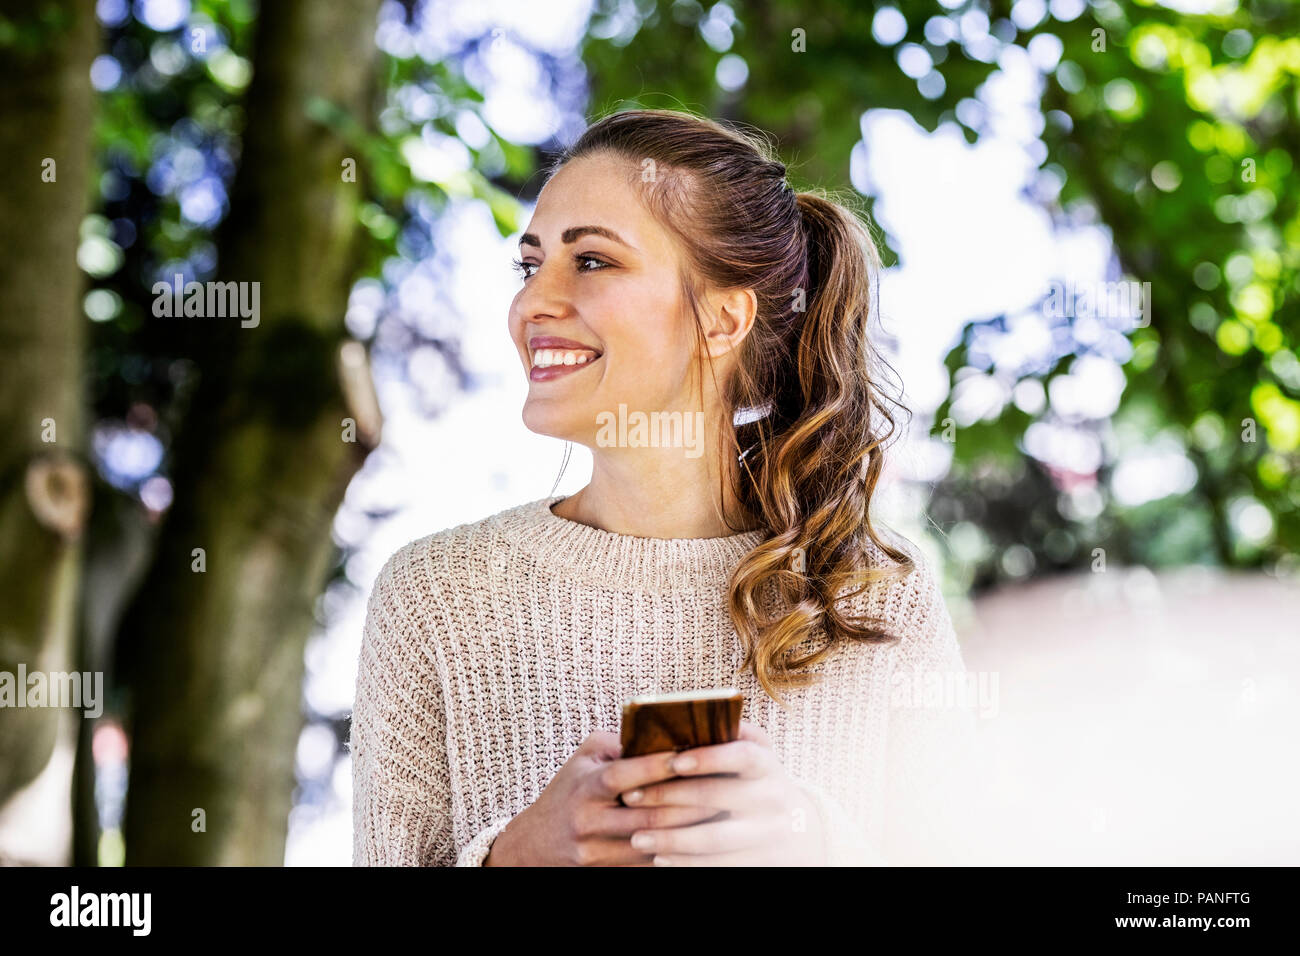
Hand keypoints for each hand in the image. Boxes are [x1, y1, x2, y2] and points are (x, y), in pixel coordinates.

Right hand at [484, 731, 722, 865]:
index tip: (694, 755)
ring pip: (653, 844)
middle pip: (648, 815)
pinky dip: (675, 853)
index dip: (660, 765)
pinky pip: (646, 865)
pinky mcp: (604, 871)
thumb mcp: (584, 759)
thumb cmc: (568, 791)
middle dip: (689, 804)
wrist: (533, 844)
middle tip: (725, 791)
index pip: (627, 774)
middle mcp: (589, 819)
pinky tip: (699, 841)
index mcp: (587, 785)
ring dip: (690, 832)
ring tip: (721, 817)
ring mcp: (596, 851)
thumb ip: (618, 744)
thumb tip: (661, 732)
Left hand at [617, 720, 827, 865]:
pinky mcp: (762, 860)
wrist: (796, 826)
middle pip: (717, 796)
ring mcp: (769, 832)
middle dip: (668, 796)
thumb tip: (677, 722)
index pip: (742, 755)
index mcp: (768, 764)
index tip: (673, 760)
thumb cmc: (754, 780)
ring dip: (671, 838)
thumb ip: (724, 737)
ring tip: (637, 838)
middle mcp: (773, 797)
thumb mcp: (752, 754)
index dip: (709, 758)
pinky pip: (719, 865)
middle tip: (630, 798)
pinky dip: (686, 863)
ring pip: (714, 838)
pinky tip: (659, 857)